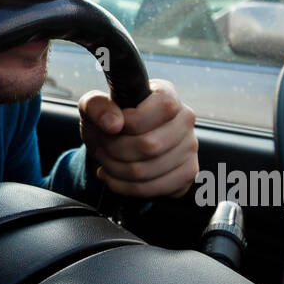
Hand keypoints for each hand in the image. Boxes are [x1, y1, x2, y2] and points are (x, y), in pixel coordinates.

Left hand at [78, 79, 197, 197]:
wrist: (115, 142)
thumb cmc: (108, 121)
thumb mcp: (93, 107)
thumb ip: (97, 106)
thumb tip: (113, 123)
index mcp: (167, 94)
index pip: (163, 107)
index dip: (132, 121)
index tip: (114, 126)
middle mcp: (184, 119)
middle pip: (151, 145)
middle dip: (116, 150)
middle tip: (103, 148)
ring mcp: (189, 148)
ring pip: (148, 170)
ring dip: (117, 170)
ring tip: (107, 161)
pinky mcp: (187, 174)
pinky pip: (155, 189)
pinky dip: (126, 187)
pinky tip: (115, 176)